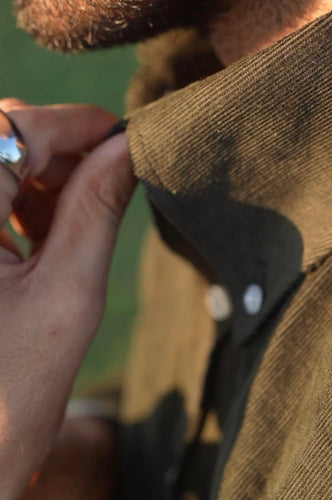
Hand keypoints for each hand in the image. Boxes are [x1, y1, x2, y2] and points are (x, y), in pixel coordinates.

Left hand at [0, 99, 135, 498]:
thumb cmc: (6, 397)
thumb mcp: (69, 293)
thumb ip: (99, 210)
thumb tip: (130, 150)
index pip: (19, 128)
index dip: (80, 125)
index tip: (127, 136)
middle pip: (0, 136)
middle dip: (62, 151)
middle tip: (110, 182)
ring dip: (41, 178)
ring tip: (76, 222)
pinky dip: (18, 201)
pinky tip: (40, 235)